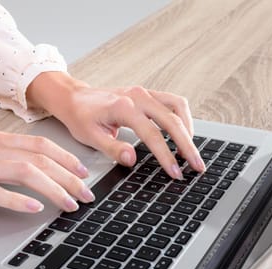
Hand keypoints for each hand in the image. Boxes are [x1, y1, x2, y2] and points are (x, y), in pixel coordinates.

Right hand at [0, 132, 93, 211]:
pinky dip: (19, 200)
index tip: (84, 174)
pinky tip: (36, 208)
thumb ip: (7, 156)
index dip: (67, 158)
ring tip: (70, 204)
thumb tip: (39, 170)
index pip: (41, 145)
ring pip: (26, 173)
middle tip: (87, 195)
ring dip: (53, 189)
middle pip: (41, 160)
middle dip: (69, 178)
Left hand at [27, 72, 204, 178]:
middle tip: (197, 166)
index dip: (166, 156)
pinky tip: (183, 133)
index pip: (152, 135)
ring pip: (178, 107)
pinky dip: (182, 117)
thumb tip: (132, 159)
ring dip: (188, 129)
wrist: (74, 97)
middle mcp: (138, 97)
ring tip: (191, 151)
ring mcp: (144, 93)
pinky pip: (172, 102)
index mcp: (123, 108)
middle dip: (188, 145)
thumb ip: (112, 148)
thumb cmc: (80, 116)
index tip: (176, 172)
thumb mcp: (90, 137)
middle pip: (172, 120)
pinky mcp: (147, 94)